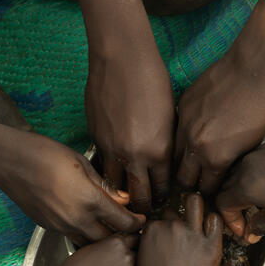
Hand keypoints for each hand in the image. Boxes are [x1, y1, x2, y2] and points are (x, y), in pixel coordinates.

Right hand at [0, 130, 144, 242]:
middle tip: (130, 226)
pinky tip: (88, 223)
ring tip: (110, 227)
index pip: (123, 222)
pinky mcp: (50, 228)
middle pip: (110, 240)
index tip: (142, 219)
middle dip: (123, 235)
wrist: (10, 162)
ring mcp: (61, 226)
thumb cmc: (45, 154)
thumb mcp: (82, 163)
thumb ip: (104, 186)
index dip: (137, 223)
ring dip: (103, 239)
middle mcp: (76, 219)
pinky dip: (85, 235)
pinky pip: (74, 238)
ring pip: (91, 244)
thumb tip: (122, 199)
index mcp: (89, 200)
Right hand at [86, 45, 173, 212]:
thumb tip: (161, 164)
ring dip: (120, 191)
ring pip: (114, 186)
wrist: (121, 59)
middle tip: (143, 206)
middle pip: (137, 196)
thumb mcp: (170, 118)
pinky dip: (107, 170)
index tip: (160, 199)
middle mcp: (134, 156)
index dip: (161, 196)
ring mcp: (111, 149)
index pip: (161, 188)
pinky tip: (112, 169)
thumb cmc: (153, 80)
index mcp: (159, 151)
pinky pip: (101, 164)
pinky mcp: (94, 138)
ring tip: (124, 193)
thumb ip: (164, 146)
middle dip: (141, 205)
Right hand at [138, 193, 222, 265]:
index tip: (166, 238)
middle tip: (182, 233)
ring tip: (198, 216)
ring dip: (195, 208)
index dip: (162, 228)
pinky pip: (215, 221)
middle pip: (174, 212)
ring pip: (195, 203)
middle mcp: (171, 227)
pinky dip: (214, 222)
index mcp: (151, 231)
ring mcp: (192, 234)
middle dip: (177, 220)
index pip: (157, 219)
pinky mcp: (211, 244)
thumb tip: (153, 243)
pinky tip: (211, 230)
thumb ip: (147, 248)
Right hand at [174, 48, 264, 194]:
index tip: (212, 189)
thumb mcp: (252, 144)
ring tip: (193, 158)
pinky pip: (176, 130)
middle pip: (183, 177)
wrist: (252, 69)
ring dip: (183, 160)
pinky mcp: (182, 106)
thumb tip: (222, 173)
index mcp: (216, 159)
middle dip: (191, 181)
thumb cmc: (261, 105)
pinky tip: (194, 133)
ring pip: (174, 155)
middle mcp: (195, 145)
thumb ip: (232, 163)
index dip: (209, 191)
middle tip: (199, 178)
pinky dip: (182, 136)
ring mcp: (185, 125)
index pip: (204, 189)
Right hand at [217, 130, 264, 242]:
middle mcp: (246, 166)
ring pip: (240, 172)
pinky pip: (255, 161)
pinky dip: (257, 175)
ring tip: (263, 201)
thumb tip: (251, 229)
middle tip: (251, 218)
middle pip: (227, 187)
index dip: (231, 221)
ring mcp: (259, 152)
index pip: (222, 204)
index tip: (246, 230)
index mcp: (245, 186)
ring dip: (244, 189)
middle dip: (235, 206)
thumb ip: (262, 224)